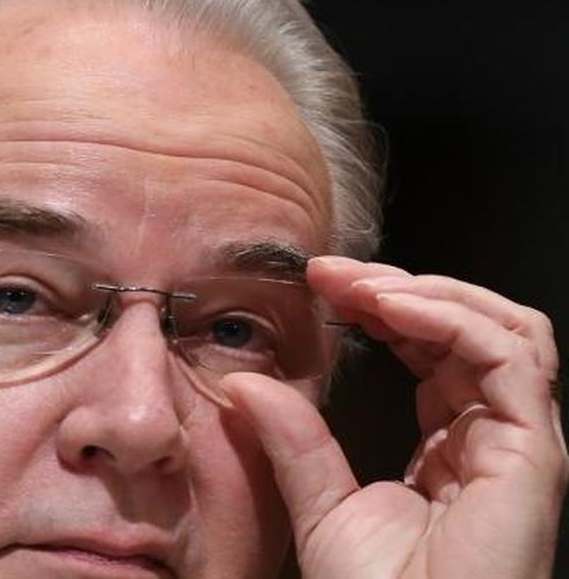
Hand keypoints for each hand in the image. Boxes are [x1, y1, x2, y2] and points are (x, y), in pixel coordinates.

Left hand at [221, 255, 566, 578]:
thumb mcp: (320, 504)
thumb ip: (293, 441)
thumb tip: (245, 383)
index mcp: (450, 445)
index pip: (431, 348)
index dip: (381, 306)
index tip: (319, 285)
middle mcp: (491, 436)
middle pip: (469, 327)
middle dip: (400, 286)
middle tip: (332, 273)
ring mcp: (518, 443)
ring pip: (504, 328)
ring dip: (429, 291)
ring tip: (361, 285)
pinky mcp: (532, 454)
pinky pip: (511, 357)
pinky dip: (452, 317)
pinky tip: (391, 307)